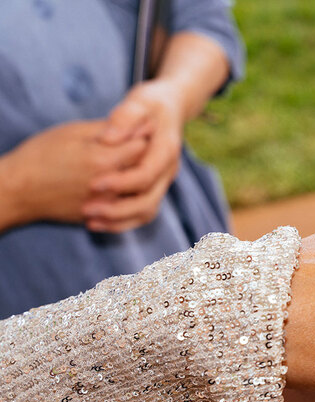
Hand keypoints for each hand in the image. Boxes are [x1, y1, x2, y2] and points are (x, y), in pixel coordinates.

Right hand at [0, 121, 146, 230]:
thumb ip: (107, 129)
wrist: (18, 191)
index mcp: (105, 159)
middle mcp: (112, 185)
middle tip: (144, 142)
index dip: (144, 133)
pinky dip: (130, 193)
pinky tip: (125, 181)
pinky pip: (128, 206)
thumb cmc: (41, 155)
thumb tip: (135, 123)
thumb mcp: (73, 132)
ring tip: (134, 161)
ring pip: (140, 189)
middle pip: (145, 167)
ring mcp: (108, 204)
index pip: (142, 144)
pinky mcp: (103, 216)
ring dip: (141, 175)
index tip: (145, 126)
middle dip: (147, 154)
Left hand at [83, 80, 185, 232]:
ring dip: (118, 220)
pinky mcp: (154, 188)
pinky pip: (141, 213)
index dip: (121, 182)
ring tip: (90, 221)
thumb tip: (110, 139)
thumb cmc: (151, 103)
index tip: (93, 184)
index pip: (146, 174)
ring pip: (146, 211)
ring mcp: (163, 182)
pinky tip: (97, 222)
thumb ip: (125, 118)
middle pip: (148, 200)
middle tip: (86, 209)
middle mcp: (169, 171)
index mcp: (166, 150)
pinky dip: (121, 221)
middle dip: (117, 209)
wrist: (170, 109)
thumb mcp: (139, 101)